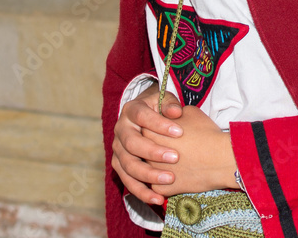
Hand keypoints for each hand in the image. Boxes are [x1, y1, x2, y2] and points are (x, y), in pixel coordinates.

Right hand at [112, 83, 184, 206]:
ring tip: (170, 179)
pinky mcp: (120, 166)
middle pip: (132, 143)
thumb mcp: (164, 99)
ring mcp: (118, 150)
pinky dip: (142, 192)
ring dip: (149, 175)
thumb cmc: (159, 108)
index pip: (142, 116)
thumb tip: (176, 112)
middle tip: (176, 157)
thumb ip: (169, 104)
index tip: (180, 132)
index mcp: (131, 110)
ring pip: (129, 166)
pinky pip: (128, 182)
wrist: (145, 117)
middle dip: (153, 152)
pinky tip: (159, 199)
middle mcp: (120, 130)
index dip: (159, 124)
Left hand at [142, 104, 239, 197]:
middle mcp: (147, 153)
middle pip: (141, 151)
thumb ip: (172, 113)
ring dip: (154, 167)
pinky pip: (155, 187)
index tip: (162, 129)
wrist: (219, 158)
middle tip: (165, 146)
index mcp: (150, 131)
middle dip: (150, 149)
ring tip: (169, 163)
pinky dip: (162, 184)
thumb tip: (171, 117)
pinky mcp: (162, 189)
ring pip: (145, 171)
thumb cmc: (205, 132)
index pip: (143, 129)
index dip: (153, 128)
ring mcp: (153, 173)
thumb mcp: (189, 112)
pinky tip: (171, 178)